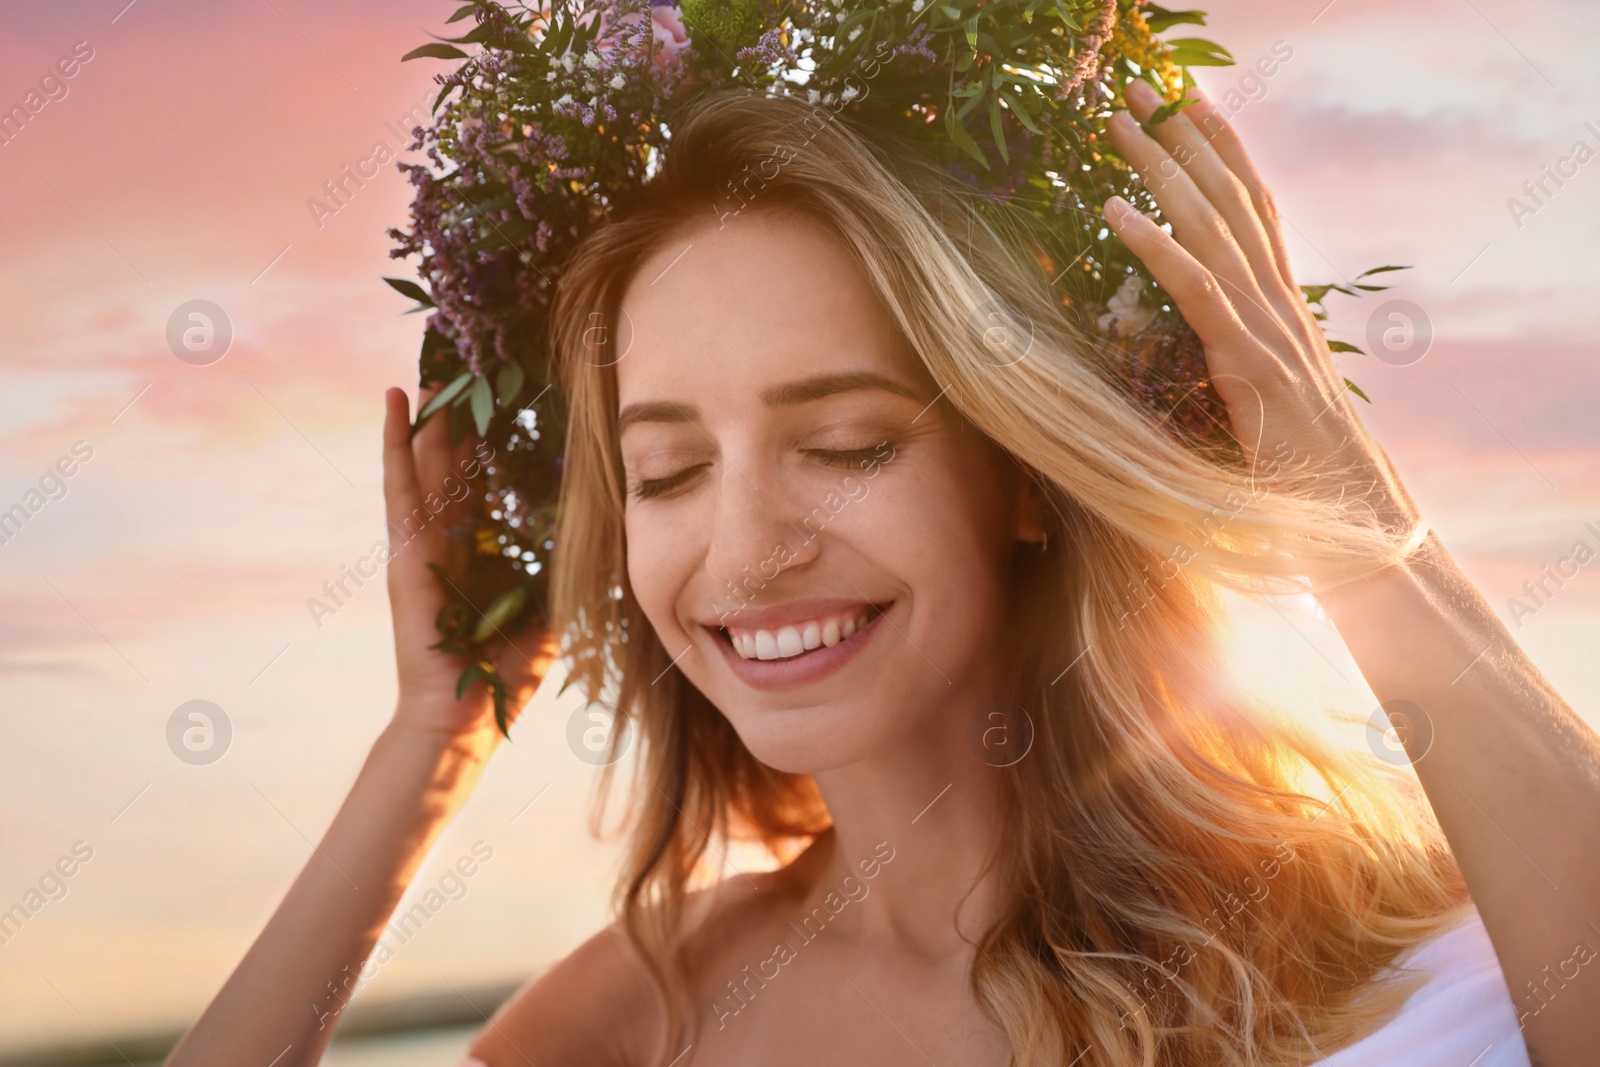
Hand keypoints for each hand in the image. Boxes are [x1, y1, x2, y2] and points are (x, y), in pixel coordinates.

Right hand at [381, 386, 553, 739]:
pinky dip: (396, 440)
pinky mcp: (406, 548)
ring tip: (434, 365)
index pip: (489, 483)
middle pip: (456, 463)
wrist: (467, 716)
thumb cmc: (506, 669)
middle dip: (463, 417)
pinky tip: (395, 400)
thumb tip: (614, 532)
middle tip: (471, 366)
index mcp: (482, 548)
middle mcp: (450, 537)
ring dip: (430, 414)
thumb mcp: (554, 605)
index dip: (496, 441)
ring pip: (427, 461)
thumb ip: (571, 568)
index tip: (509, 398)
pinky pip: (400, 484)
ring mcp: (423, 539)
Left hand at [1102, 80, 1423, 548]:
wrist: (1352, 529)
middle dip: (1181, 138)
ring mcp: (1267, 330)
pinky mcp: (1249, 364)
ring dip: (1159, 168)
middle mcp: (1278, 306)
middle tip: (1135, 87)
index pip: (1252, 211)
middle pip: (1226, 199)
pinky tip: (1113, 209)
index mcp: (1281, 311)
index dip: (1222, 153)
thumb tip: (1190, 358)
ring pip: (1209, 226)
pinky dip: (1153, 243)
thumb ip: (1231, 371)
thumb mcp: (1260, 411)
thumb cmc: (1300, 481)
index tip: (1189, 105)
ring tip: (1113, 124)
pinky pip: (1196, 288)